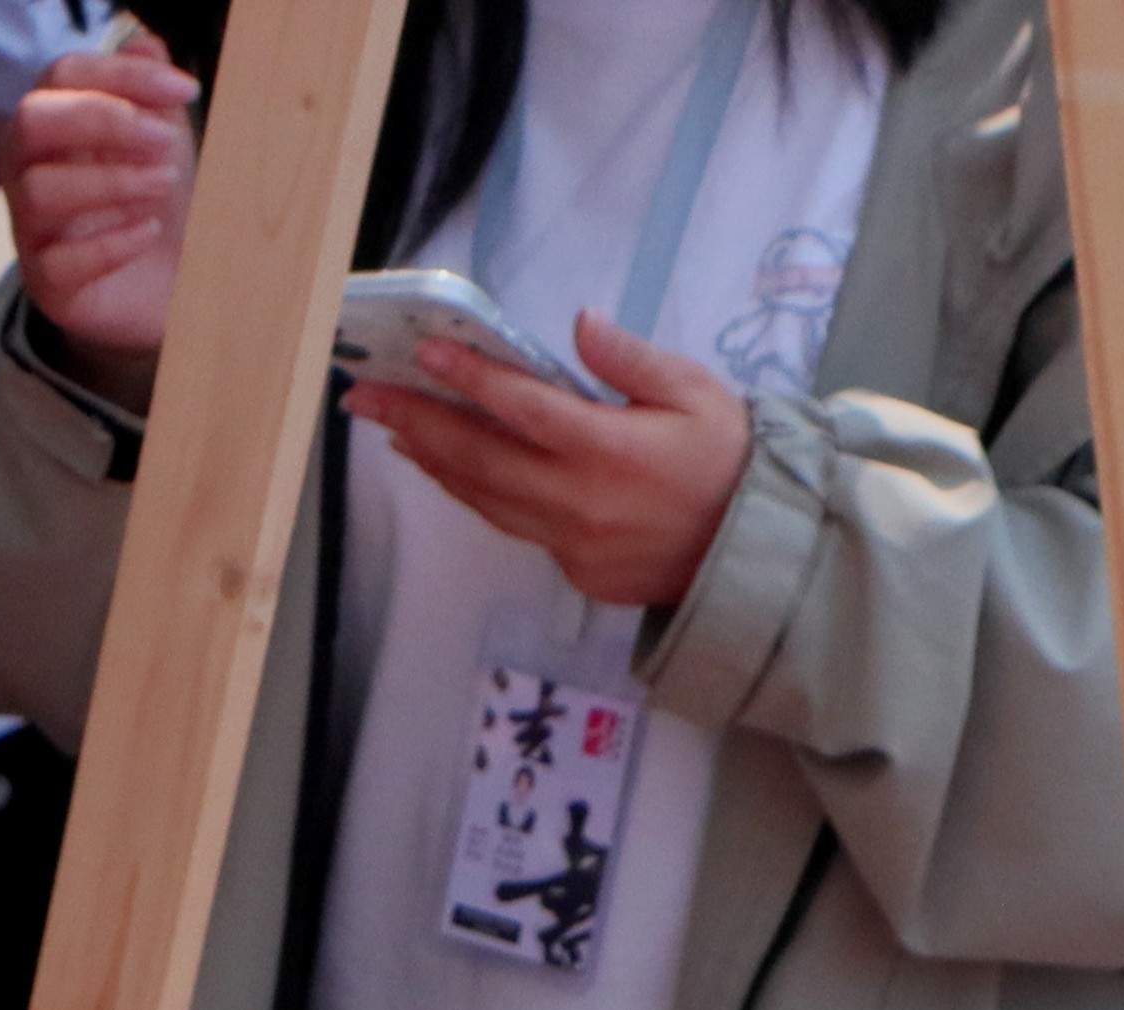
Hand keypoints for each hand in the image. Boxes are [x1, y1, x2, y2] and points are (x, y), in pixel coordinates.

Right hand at [7, 36, 197, 402]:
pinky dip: (109, 244)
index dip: (123, 76)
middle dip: (101, 122)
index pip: (62, 75)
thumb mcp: (165, 136)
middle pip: (31, 121)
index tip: (185, 90)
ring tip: (163, 186)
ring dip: (110, 181)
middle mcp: (31, 170)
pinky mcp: (48, 286)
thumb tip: (143, 45)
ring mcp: (33, 229)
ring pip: (38, 190)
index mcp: (56, 124)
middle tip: (163, 141)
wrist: (179, 286)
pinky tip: (149, 231)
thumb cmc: (163, 202)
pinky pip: (57, 262)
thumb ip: (150, 89)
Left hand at [354, 309, 754, 618]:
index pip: (521, 408)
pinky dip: (473, 494)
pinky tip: (450, 470)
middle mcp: (578, 501)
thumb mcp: (694, 391)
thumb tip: (580, 325)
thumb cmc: (729, 459)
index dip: (468, 379)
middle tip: (367, 395)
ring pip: (485, 498)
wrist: (756, 552)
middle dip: (416, 423)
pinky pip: (512, 525)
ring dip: (433, 462)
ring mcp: (572, 543)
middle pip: (479, 458)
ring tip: (393, 429)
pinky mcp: (575, 571)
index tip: (425, 354)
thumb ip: (629, 359)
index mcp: (608, 450)